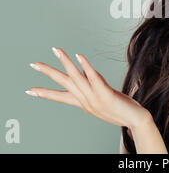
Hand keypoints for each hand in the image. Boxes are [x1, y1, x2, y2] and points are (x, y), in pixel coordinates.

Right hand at [26, 47, 150, 129]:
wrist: (134, 120)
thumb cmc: (119, 109)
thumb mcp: (101, 100)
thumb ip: (93, 87)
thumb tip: (86, 72)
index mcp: (83, 103)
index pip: (60, 97)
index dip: (44, 93)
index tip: (30, 90)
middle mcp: (86, 101)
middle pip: (64, 84)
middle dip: (48, 73)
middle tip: (34, 64)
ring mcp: (94, 98)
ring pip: (76, 78)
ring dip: (65, 63)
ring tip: (56, 51)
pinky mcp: (105, 94)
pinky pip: (93, 78)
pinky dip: (85, 66)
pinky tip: (79, 56)